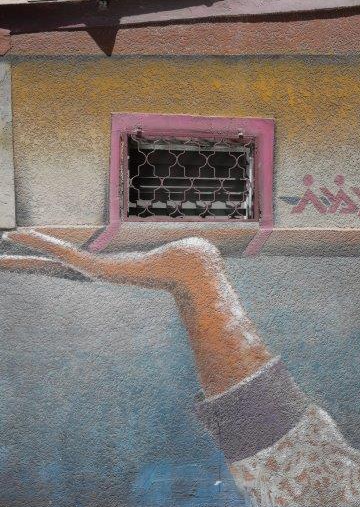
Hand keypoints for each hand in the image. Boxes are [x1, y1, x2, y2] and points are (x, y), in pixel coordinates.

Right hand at [1, 229, 222, 290]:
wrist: (193, 269)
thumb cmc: (184, 257)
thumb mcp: (169, 247)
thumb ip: (172, 245)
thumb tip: (189, 240)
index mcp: (108, 267)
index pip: (67, 262)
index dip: (44, 258)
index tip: (24, 256)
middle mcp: (97, 271)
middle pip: (50, 268)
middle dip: (23, 265)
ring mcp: (95, 271)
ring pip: (50, 261)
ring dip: (22, 257)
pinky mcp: (98, 267)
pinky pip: (62, 251)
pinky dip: (39, 242)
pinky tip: (18, 235)